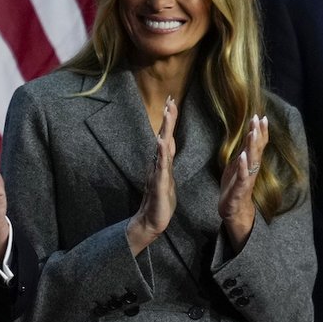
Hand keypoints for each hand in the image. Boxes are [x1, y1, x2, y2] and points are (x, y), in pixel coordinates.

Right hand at [127, 97, 177, 255]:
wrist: (151, 221)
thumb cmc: (160, 200)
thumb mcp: (166, 176)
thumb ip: (166, 160)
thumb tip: (166, 145)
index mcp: (163, 162)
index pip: (168, 137)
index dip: (170, 120)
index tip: (171, 101)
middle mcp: (158, 164)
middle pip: (164, 137)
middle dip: (167, 119)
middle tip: (169, 100)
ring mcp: (157, 172)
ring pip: (162, 148)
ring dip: (164, 131)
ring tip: (166, 115)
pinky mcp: (158, 184)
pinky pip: (160, 167)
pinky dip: (161, 154)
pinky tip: (161, 143)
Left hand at [219, 115, 267, 252]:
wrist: (234, 210)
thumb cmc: (235, 186)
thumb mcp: (238, 166)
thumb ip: (244, 152)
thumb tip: (248, 135)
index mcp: (250, 163)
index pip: (257, 144)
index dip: (260, 131)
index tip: (262, 116)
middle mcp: (251, 169)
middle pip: (257, 149)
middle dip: (258, 133)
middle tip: (259, 118)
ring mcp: (247, 178)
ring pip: (251, 160)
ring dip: (252, 146)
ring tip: (252, 132)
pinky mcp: (240, 188)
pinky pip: (243, 175)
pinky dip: (243, 165)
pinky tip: (242, 155)